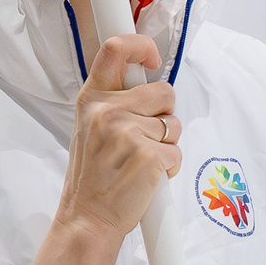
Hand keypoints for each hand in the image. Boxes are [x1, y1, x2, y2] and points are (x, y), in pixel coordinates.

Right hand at [58, 33, 179, 239]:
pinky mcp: (149, 155)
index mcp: (92, 99)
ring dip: (166, 144)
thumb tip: (144, 77)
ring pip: (173, 124)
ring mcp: (128, 132)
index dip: (141, 45)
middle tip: (144, 138)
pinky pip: (177, 152)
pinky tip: (146, 178)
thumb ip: (113, 101)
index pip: (116, 50)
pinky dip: (169, 168)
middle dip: (164, 114)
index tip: (151, 57)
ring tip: (140, 162)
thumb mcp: (89, 127)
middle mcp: (107, 111)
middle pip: (163, 91)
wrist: (88, 218)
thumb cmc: (93, 177)